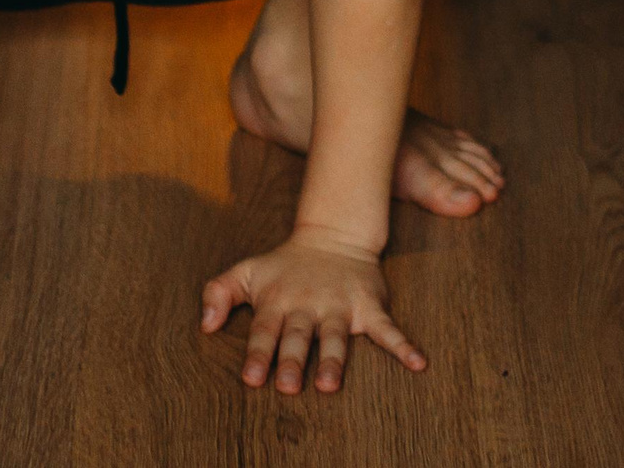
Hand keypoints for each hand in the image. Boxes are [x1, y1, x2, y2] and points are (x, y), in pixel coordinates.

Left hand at [199, 233, 426, 394]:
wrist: (332, 236)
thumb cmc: (283, 264)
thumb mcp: (246, 271)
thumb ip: (218, 293)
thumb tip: (205, 325)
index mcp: (277, 300)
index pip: (265, 330)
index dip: (258, 354)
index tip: (252, 379)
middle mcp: (307, 305)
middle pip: (298, 336)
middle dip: (293, 360)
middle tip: (289, 386)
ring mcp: (339, 305)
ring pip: (334, 336)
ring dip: (332, 360)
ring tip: (328, 384)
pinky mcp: (368, 305)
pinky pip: (387, 327)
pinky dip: (404, 345)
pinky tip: (418, 363)